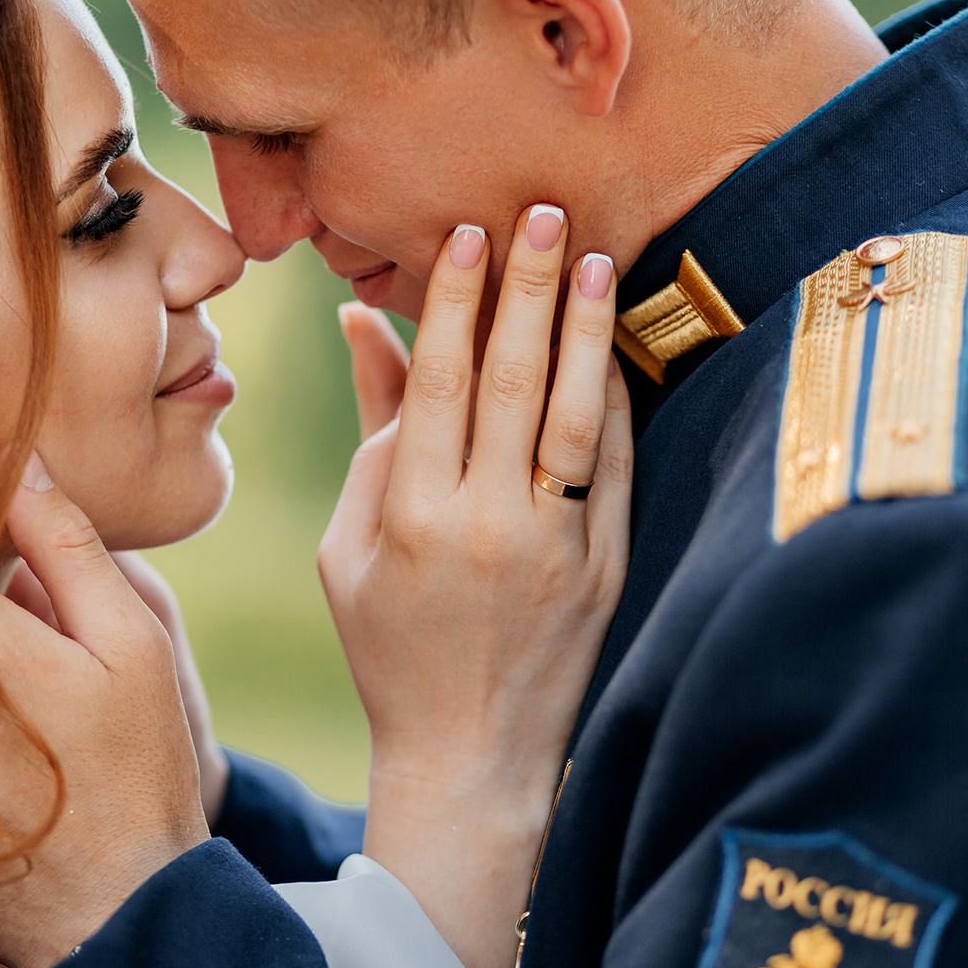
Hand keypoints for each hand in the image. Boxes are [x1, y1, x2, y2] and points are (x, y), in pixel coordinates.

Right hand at [320, 205, 631, 967]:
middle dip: (528, 289)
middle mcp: (488, 526)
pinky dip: (616, 402)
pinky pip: (616, 468)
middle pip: (514, 382)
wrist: (472, 755)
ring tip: (595, 259)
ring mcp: (556, 548)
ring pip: (578, 416)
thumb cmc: (392, 647)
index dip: (455, 303)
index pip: (441, 384)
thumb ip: (372, 433)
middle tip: (543, 212)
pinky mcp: (607, 567)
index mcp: (414, 517)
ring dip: (587, 331)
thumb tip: (367, 323)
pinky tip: (615, 348)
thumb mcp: (351, 547)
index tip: (468, 235)